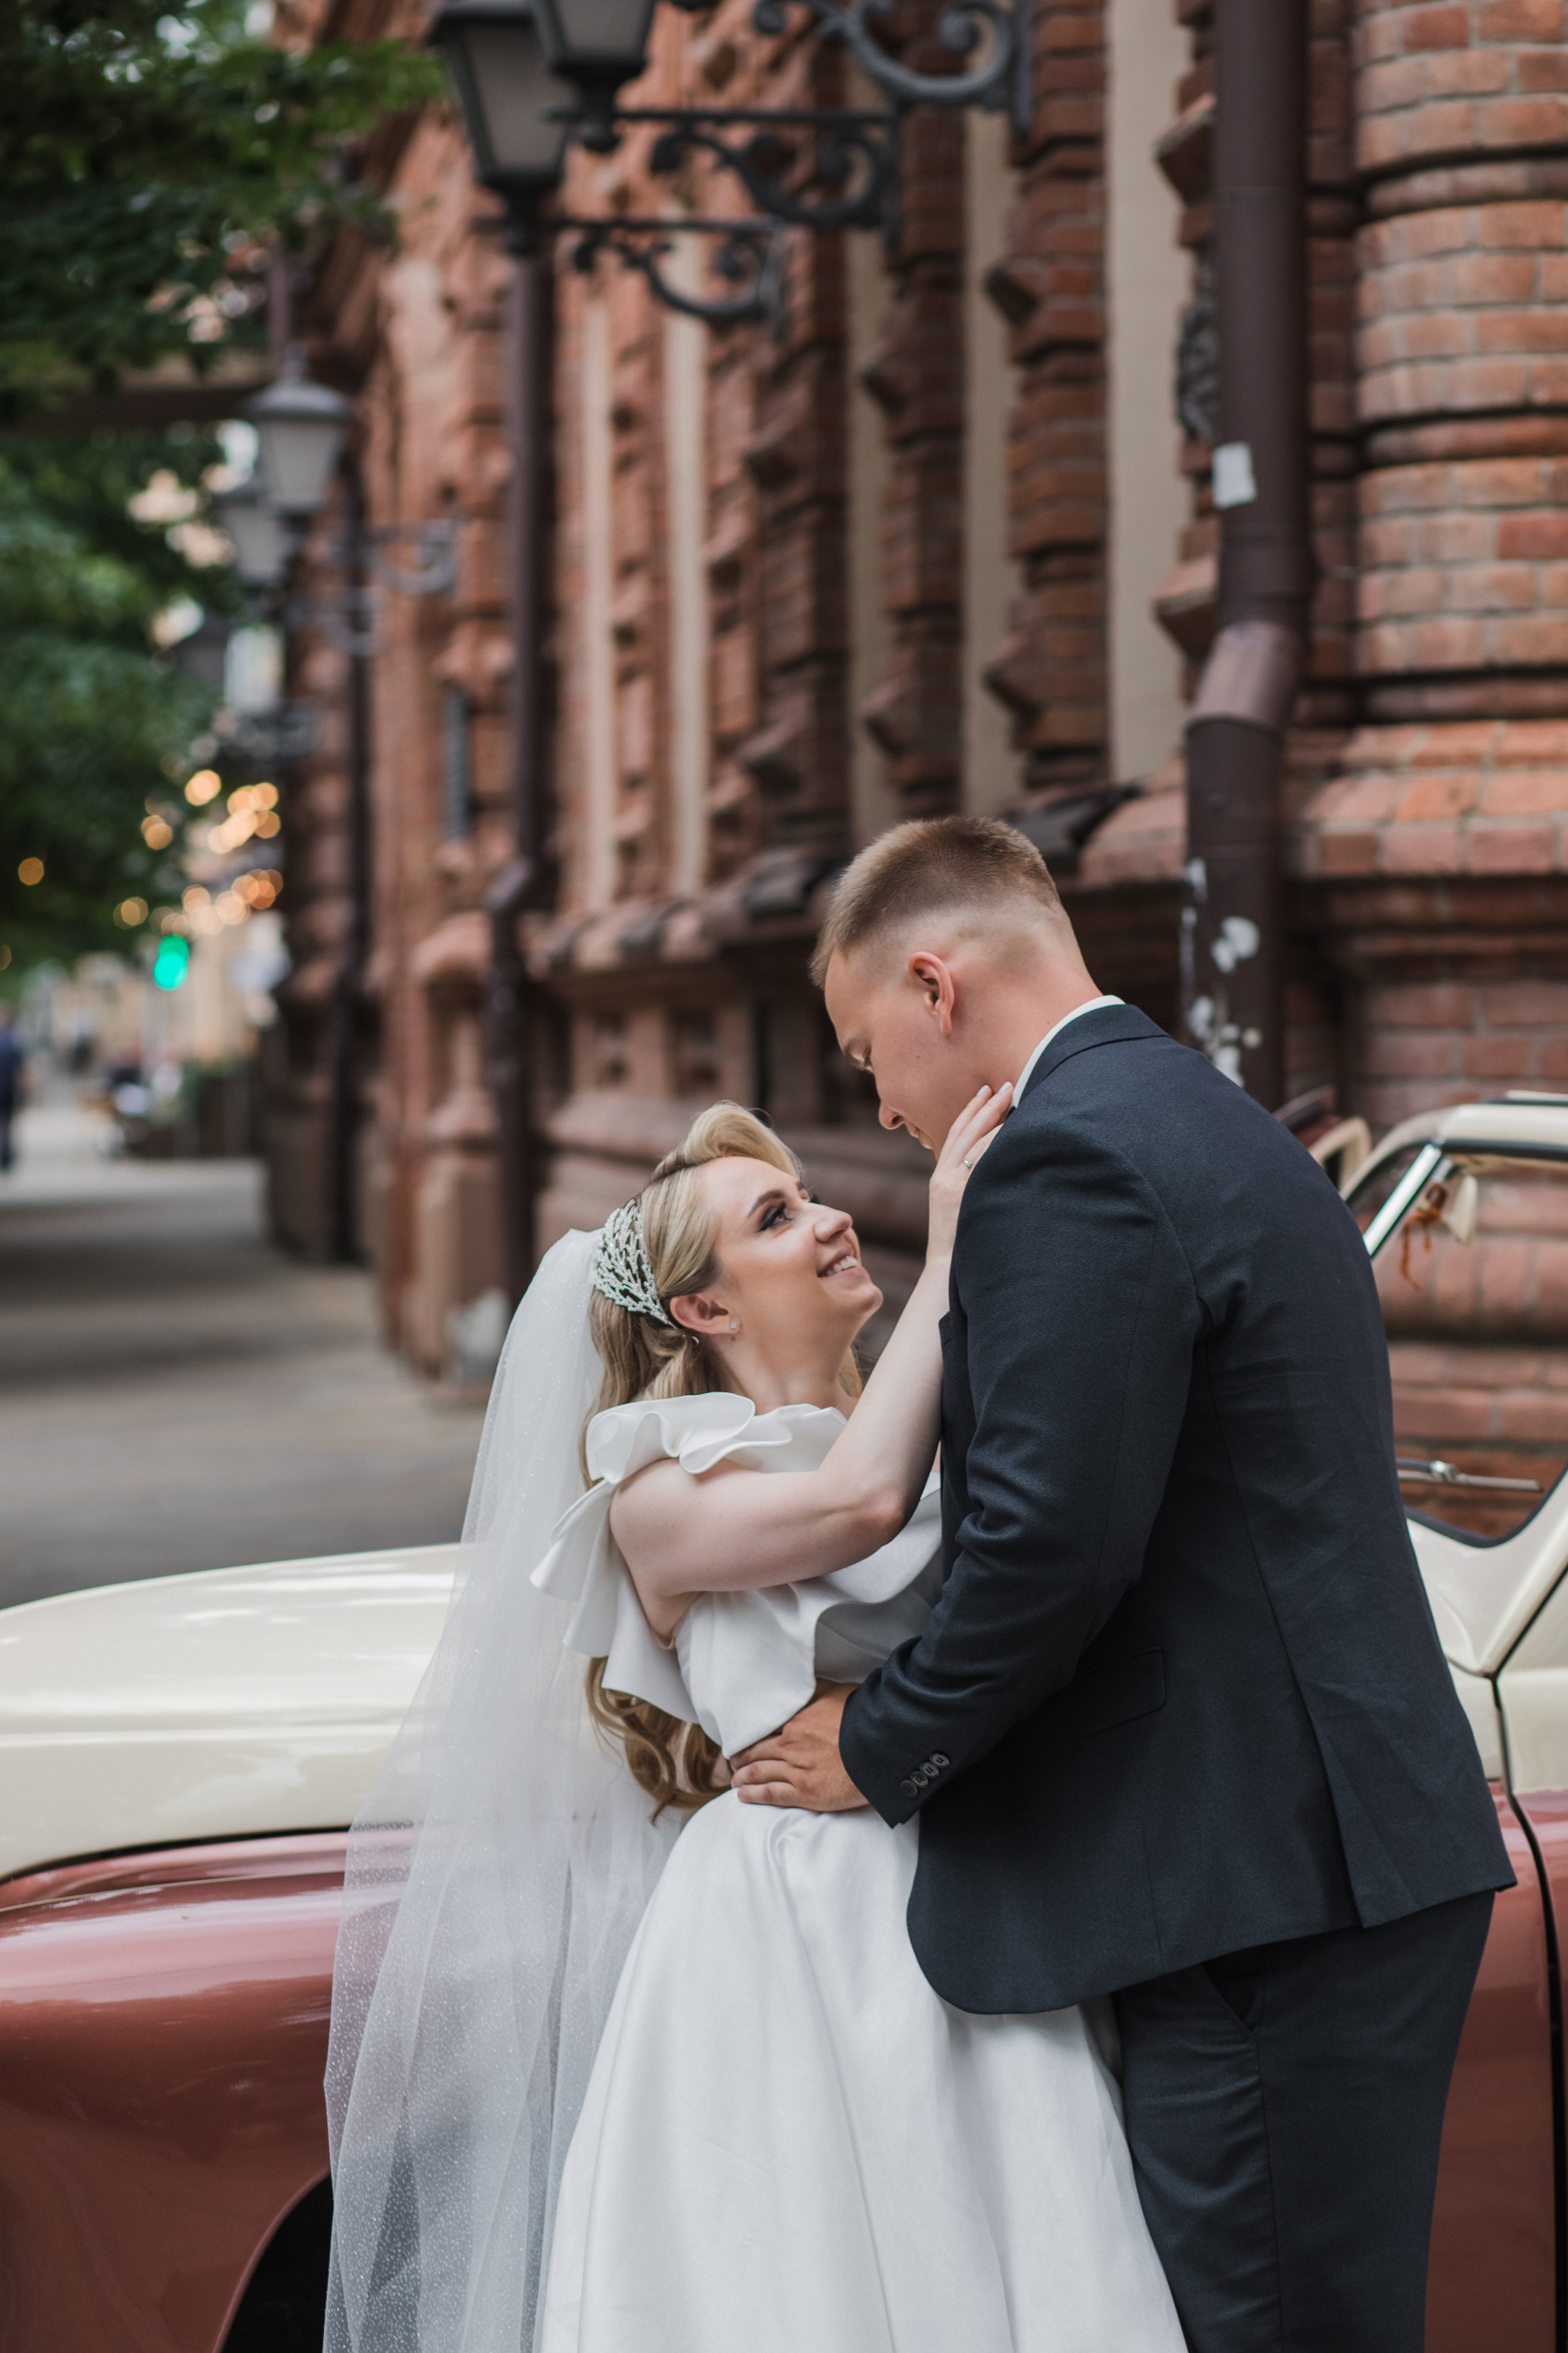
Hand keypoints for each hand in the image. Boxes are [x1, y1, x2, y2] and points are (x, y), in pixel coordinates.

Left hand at [731, 1684, 867, 1811]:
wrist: (880, 1749)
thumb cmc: (862, 1719)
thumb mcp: (837, 1693)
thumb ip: (814, 1690)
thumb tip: (800, 1684)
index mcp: (796, 1720)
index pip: (763, 1728)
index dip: (749, 1734)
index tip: (741, 1738)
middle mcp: (790, 1745)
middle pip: (756, 1751)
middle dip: (741, 1757)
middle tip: (733, 1761)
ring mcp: (796, 1770)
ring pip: (759, 1772)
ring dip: (742, 1776)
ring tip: (735, 1779)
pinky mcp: (805, 1792)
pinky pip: (771, 1794)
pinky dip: (753, 1795)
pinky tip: (743, 1796)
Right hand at [925, 1082, 1010, 1263]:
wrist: (947, 1272)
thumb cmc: (961, 1244)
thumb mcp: (959, 1210)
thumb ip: (969, 1188)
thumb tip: (992, 1171)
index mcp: (941, 1179)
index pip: (954, 1135)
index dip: (970, 1112)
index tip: (984, 1092)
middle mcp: (943, 1177)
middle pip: (963, 1131)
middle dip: (983, 1106)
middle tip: (1001, 1084)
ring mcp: (951, 1185)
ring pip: (971, 1142)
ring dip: (991, 1117)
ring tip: (1008, 1097)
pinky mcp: (959, 1195)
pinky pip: (979, 1161)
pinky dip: (993, 1141)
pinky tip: (1008, 1128)